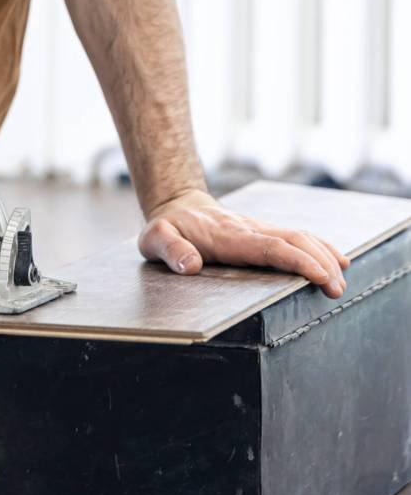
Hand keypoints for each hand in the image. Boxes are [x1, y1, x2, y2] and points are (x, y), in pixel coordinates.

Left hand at [137, 189, 350, 299]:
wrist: (177, 205)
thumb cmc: (167, 227)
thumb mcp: (155, 239)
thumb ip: (170, 250)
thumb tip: (190, 265)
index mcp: (227, 236)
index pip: (269, 247)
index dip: (296, 261)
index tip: (319, 275)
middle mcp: (248, 229)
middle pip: (291, 240)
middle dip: (318, 262)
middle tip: (337, 289)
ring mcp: (258, 229)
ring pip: (298, 237)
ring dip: (323, 256)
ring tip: (340, 282)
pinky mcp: (263, 232)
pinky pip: (295, 237)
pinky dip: (319, 248)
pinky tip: (337, 261)